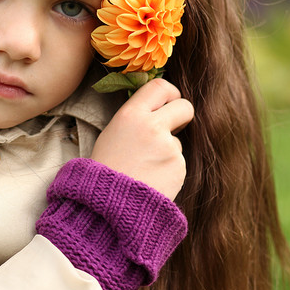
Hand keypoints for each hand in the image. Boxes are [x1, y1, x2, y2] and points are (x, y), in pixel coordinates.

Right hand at [90, 78, 193, 199]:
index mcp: (130, 115)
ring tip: (144, 167)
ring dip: (167, 150)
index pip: (160, 86)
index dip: (170, 92)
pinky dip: (167, 168)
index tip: (168, 101)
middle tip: (171, 126)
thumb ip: (135, 118)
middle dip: (181, 114)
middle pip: (184, 106)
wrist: (109, 204)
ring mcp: (169, 148)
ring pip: (177, 140)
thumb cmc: (105, 168)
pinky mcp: (179, 167)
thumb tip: (158, 109)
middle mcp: (152, 127)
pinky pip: (177, 161)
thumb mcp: (112, 133)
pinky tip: (151, 178)